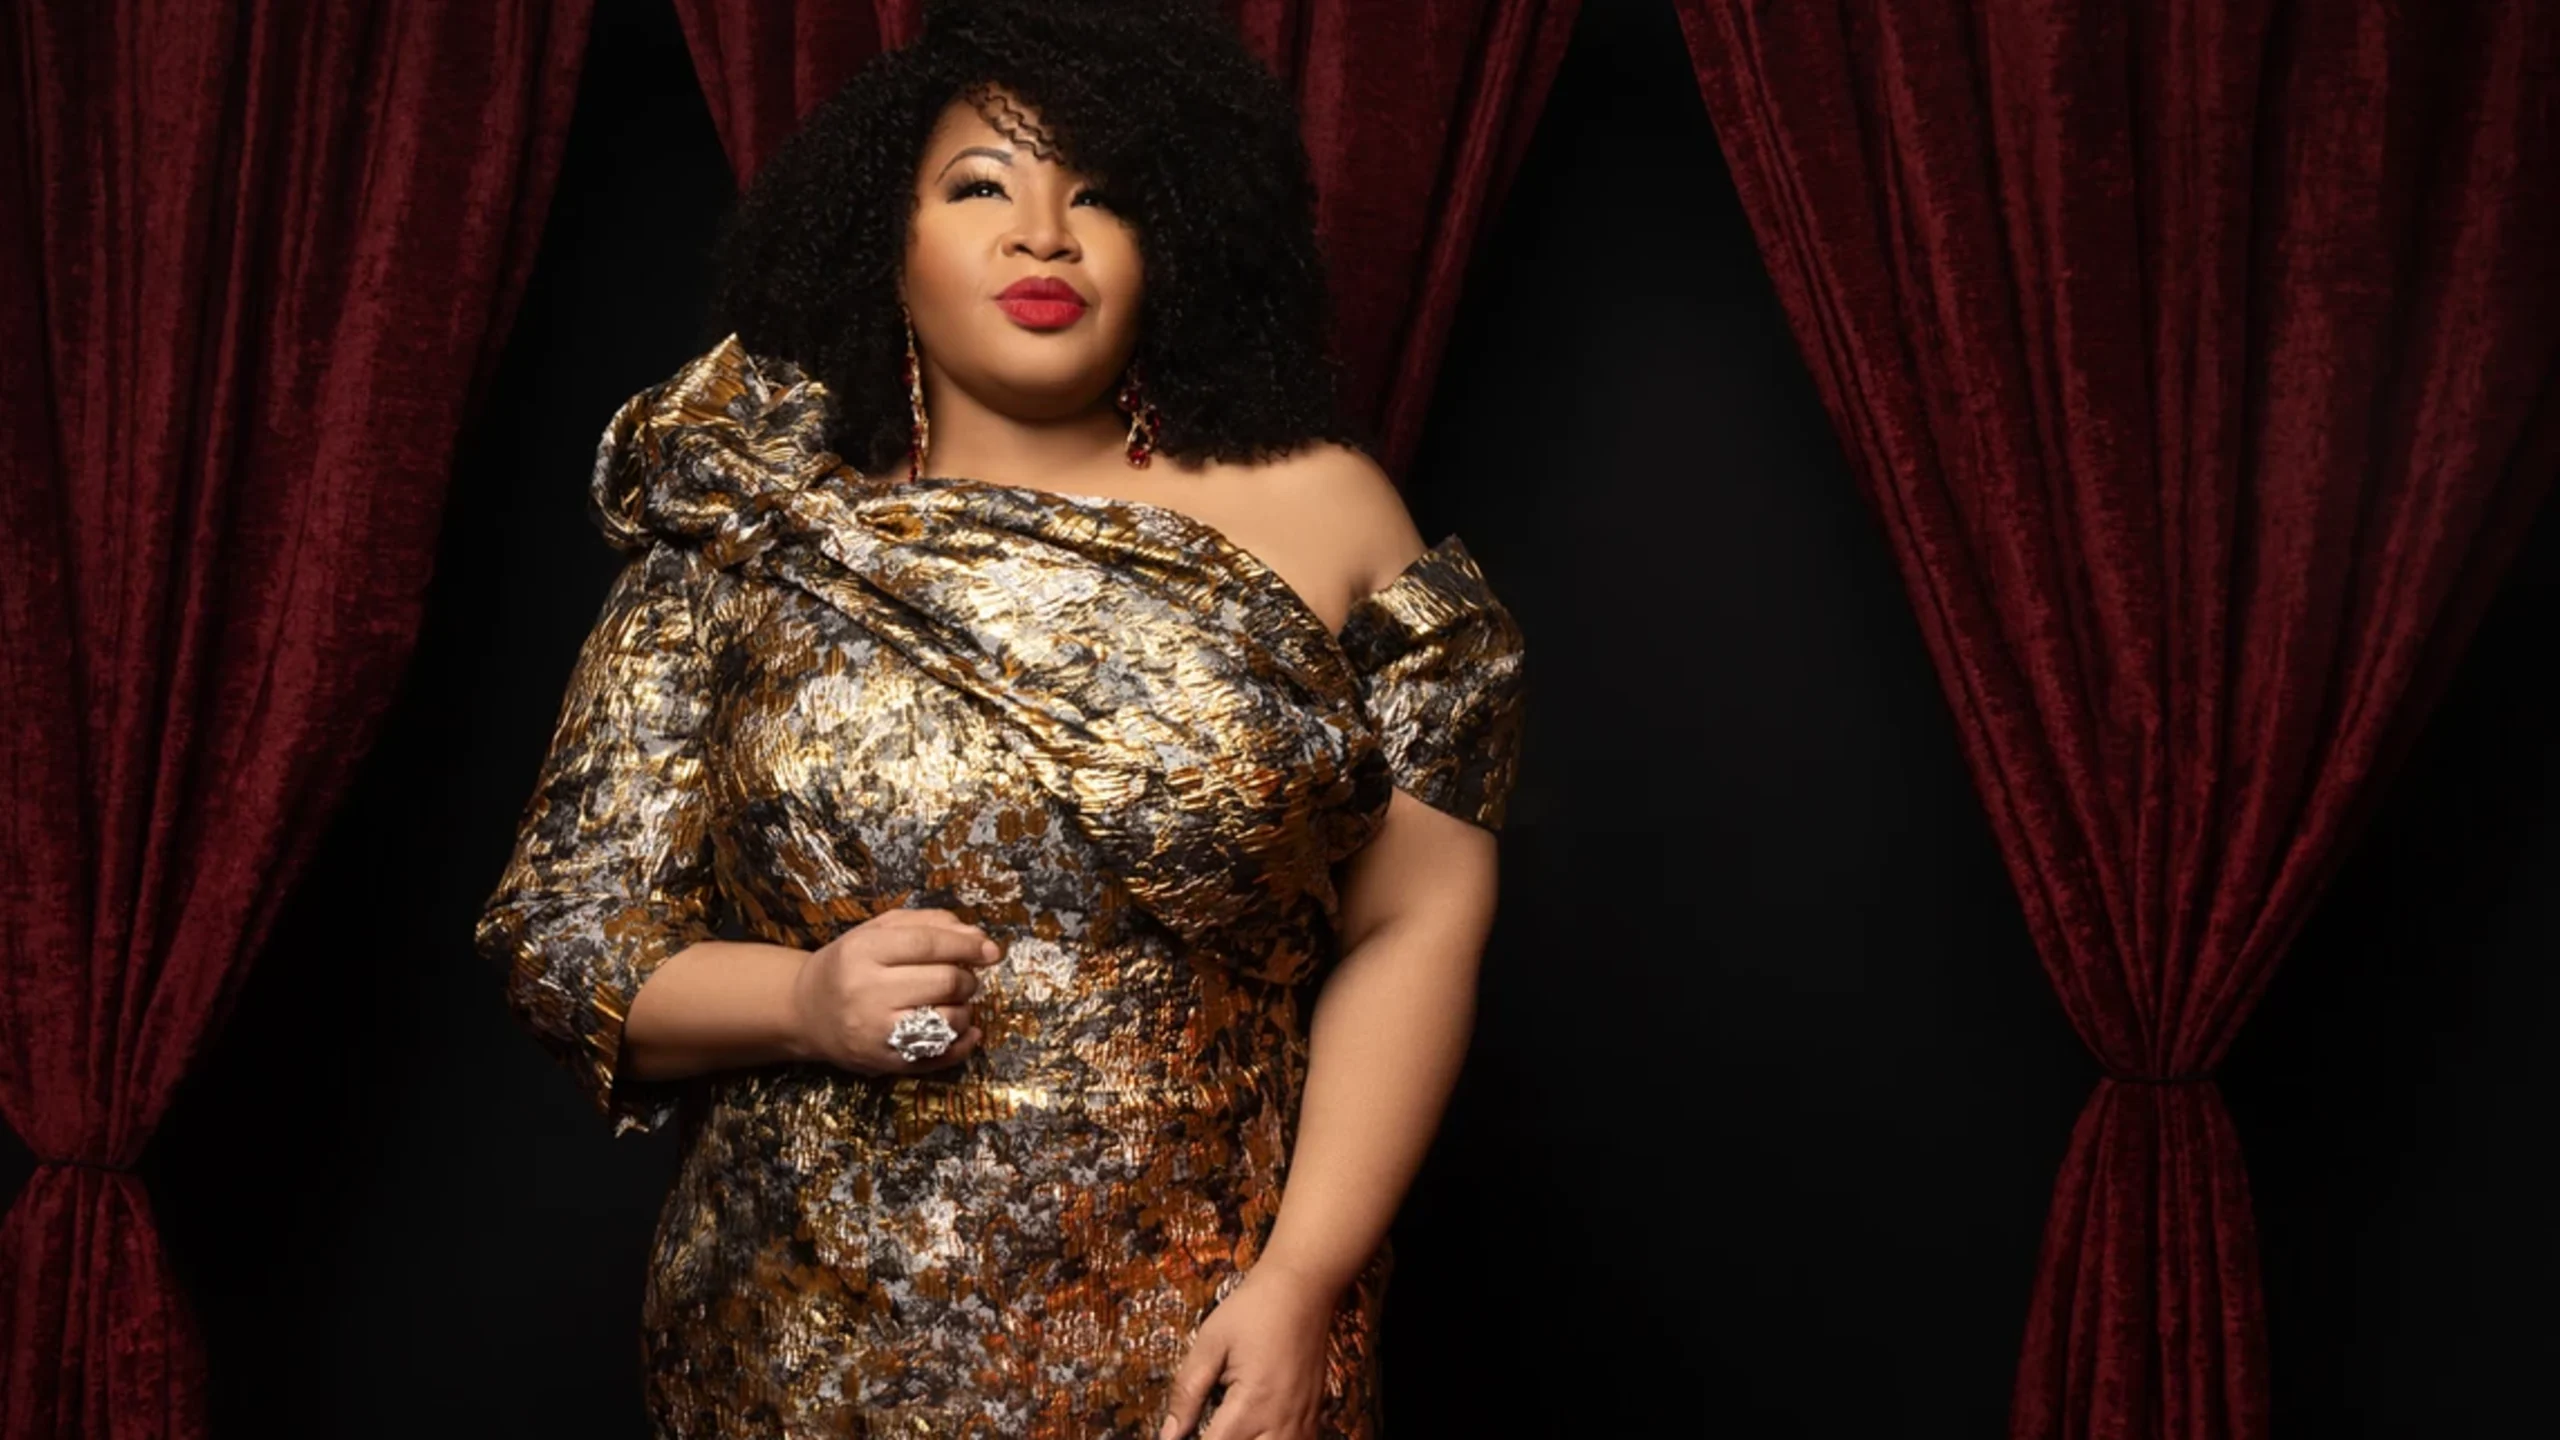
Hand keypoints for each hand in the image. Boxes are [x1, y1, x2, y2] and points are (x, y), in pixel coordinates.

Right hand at [789, 906, 1004, 1076]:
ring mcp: (875, 1031)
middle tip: (962, 977)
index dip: (967, 946)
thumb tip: (978, 938)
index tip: (990, 950)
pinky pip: (939, 1056)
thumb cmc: (849, 964)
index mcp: (862, 951)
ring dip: (965, 1008)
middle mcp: (866, 992)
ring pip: (948, 1019)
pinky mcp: (884, 1062)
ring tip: (952, 1001)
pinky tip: (967, 1030)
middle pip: (943, 981)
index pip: (928, 944)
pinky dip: (964, 1043)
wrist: (806, 1011)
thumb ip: (928, 923)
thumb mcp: (878, 930)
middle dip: (967, 978)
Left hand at [1159, 1262, 1337, 1439]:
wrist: (1303, 1288)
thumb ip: (1187, 1392)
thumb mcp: (1210, 1344)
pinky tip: (1256, 1434)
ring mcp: (1302, 1420)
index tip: (1176, 1437)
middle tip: (1207, 1427)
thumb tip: (1168, 1434)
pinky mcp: (1314, 1415)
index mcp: (1252, 1405)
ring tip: (1227, 1428)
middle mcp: (1282, 1421)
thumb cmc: (1254, 1309)